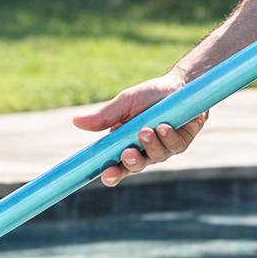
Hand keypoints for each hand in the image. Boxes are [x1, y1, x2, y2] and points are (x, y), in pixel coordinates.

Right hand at [71, 72, 208, 186]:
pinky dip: (167, 138)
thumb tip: (76, 121)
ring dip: (149, 145)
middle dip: (130, 162)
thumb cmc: (149, 94)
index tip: (105, 173)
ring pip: (154, 157)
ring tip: (146, 130)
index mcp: (124, 143)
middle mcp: (143, 150)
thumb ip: (104, 116)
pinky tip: (164, 126)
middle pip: (133, 167)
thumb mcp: (125, 103)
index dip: (110, 173)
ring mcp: (162, 149)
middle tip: (128, 152)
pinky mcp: (179, 143)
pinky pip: (173, 147)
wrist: (179, 84)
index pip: (114, 165)